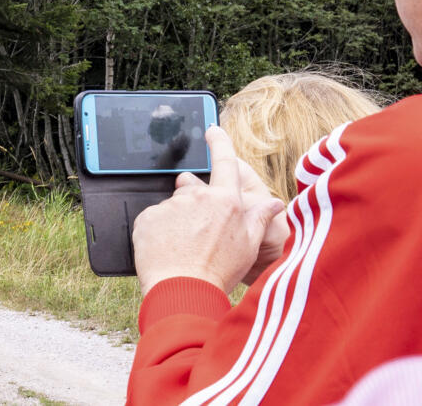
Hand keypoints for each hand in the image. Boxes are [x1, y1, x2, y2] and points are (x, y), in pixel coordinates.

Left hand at [133, 127, 286, 294]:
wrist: (183, 291)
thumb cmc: (218, 272)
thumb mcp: (248, 246)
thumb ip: (259, 218)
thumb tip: (274, 203)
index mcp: (226, 202)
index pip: (224, 162)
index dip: (220, 143)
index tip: (212, 129)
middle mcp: (197, 198)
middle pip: (193, 188)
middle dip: (193, 202)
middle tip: (197, 233)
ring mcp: (170, 206)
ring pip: (172, 207)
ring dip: (176, 220)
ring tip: (182, 247)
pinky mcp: (147, 217)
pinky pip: (152, 219)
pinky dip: (157, 231)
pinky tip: (166, 249)